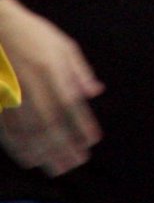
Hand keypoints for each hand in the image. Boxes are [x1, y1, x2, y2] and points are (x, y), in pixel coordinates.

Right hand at [0, 0, 104, 175]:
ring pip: (27, 131)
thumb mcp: (62, 45)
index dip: (81, 125)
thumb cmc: (32, 34)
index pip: (69, 104)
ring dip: (44, 153)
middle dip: (64, 147)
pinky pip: (6, 130)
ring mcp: (10, 95)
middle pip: (49, 124)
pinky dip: (18, 147)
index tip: (92, 141)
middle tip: (76, 162)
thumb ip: (79, 71)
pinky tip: (29, 159)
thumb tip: (96, 92)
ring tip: (57, 167)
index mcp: (50, 70)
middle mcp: (30, 86)